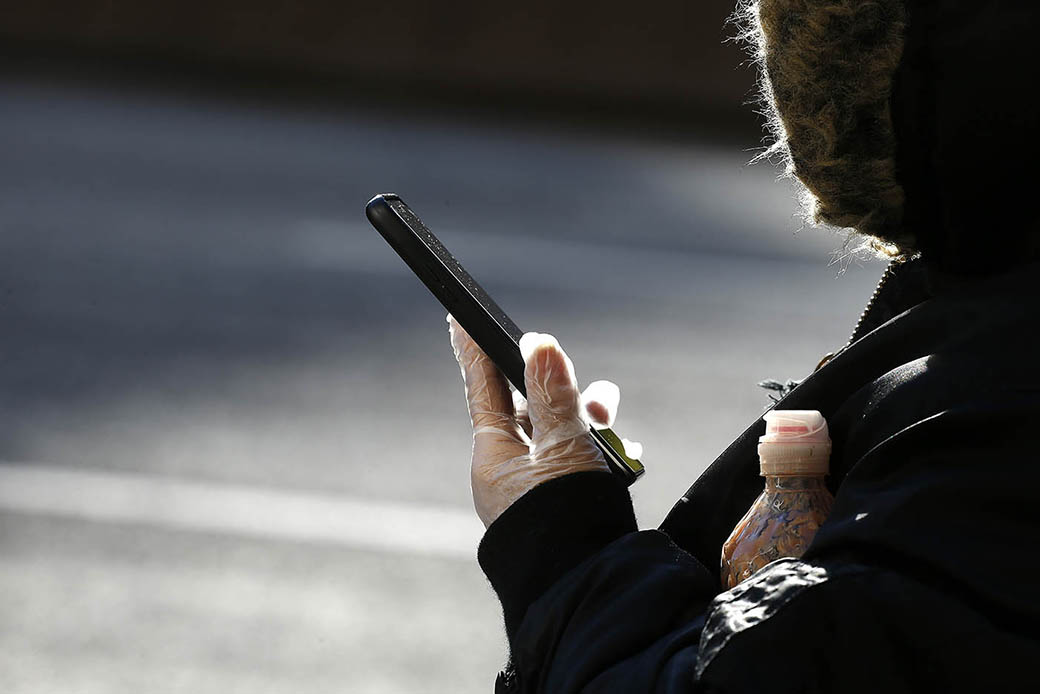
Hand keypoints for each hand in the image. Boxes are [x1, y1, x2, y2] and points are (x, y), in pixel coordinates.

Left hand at [448, 315, 631, 526]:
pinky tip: (620, 453)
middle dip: (559, 388)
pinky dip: (596, 452)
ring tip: (611, 414)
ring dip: (586, 420)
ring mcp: (532, 489)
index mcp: (494, 454)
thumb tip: (538, 343)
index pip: (483, 387)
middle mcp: (508, 470)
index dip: (474, 349)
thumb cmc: (566, 522)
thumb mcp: (565, 449)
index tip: (459, 318)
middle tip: (578, 376)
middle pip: (529, 409)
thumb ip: (556, 396)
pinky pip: (574, 464)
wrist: (585, 590)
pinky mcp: (557, 505)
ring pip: (557, 435)